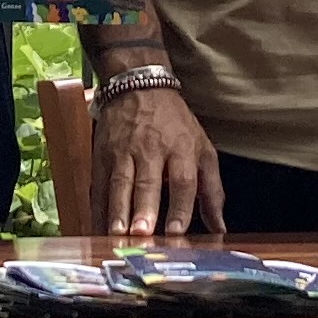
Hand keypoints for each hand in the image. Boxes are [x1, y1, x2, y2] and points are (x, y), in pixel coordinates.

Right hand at [96, 81, 224, 238]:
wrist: (138, 85)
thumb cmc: (174, 123)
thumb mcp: (202, 149)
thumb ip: (212, 191)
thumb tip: (219, 227)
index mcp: (181, 149)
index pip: (183, 180)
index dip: (180, 206)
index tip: (177, 230)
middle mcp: (151, 149)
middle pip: (148, 181)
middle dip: (144, 208)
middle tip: (142, 232)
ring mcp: (123, 151)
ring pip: (120, 182)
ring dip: (118, 209)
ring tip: (117, 232)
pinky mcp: (102, 154)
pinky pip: (99, 184)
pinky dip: (98, 207)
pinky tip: (99, 226)